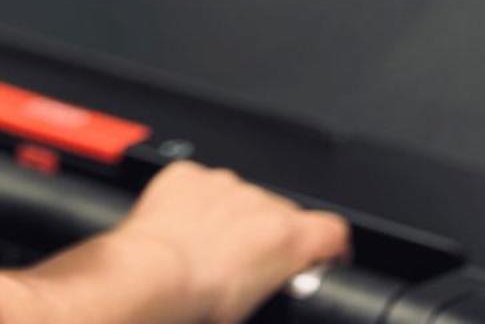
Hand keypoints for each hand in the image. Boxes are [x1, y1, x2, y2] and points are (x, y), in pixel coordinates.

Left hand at [112, 160, 350, 323]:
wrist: (151, 276)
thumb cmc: (199, 301)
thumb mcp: (259, 309)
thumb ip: (282, 287)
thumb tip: (280, 290)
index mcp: (285, 237)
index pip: (333, 231)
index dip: (331, 246)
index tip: (324, 257)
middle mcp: (258, 202)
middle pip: (282, 214)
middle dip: (272, 236)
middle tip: (247, 266)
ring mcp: (222, 184)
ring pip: (240, 198)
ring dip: (233, 219)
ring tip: (210, 250)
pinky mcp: (187, 175)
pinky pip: (201, 186)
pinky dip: (197, 204)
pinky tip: (185, 230)